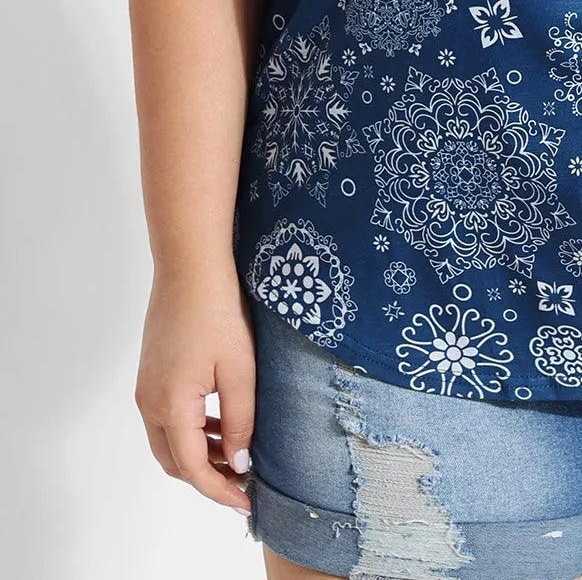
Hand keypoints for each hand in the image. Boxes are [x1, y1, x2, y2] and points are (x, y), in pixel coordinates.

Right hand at [134, 266, 256, 515]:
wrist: (190, 267)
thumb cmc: (218, 312)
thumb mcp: (239, 370)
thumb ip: (239, 422)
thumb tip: (237, 464)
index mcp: (171, 406)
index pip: (193, 469)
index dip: (219, 490)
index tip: (246, 501)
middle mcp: (150, 403)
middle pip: (175, 461)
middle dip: (207, 477)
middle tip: (243, 481)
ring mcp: (147, 388)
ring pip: (169, 441)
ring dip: (199, 453)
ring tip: (236, 452)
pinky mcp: (151, 373)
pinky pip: (167, 418)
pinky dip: (192, 430)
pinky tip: (220, 421)